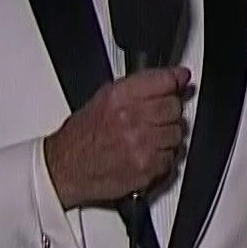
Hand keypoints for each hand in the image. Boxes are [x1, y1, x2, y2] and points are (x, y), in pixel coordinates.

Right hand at [43, 67, 191, 206]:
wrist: (65, 169)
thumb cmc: (82, 136)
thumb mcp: (105, 98)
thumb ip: (141, 86)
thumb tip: (175, 77)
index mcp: (120, 97)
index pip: (165, 81)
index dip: (175, 81)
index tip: (181, 80)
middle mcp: (132, 119)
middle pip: (175, 107)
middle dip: (168, 111)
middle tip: (153, 117)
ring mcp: (141, 145)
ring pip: (177, 134)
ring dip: (166, 136)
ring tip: (146, 138)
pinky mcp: (147, 169)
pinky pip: (171, 158)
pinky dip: (161, 158)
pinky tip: (144, 154)